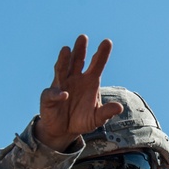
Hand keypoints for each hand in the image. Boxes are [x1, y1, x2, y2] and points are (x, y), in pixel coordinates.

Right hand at [34, 35, 123, 150]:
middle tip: (83, 37)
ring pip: (61, 69)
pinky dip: (58, 94)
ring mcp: (61, 85)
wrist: (64, 130)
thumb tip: (119, 107)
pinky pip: (53, 93)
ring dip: (64, 60)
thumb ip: (107, 112)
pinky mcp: (49, 97)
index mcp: (90, 80)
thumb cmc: (82, 120)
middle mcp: (75, 78)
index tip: (107, 42)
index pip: (97, 64)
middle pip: (77, 60)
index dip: (101, 53)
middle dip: (80, 49)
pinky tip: (64, 95)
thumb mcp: (97, 118)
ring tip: (66, 49)